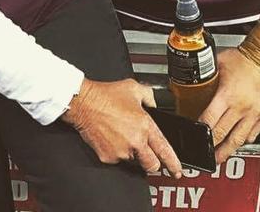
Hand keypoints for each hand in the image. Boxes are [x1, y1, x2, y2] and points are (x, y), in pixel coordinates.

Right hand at [62, 78, 181, 177]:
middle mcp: (135, 141)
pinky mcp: (108, 157)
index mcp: (144, 125)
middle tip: (149, 156)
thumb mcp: (133, 88)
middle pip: (152, 165)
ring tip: (122, 135)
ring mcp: (121, 151)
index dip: (173, 163)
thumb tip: (154, 105)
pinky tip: (112, 138)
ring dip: (132, 153)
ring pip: (133, 162)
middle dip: (152, 162)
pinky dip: (117, 152)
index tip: (176, 171)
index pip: (164, 150)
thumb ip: (149, 97)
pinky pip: (117, 159)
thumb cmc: (106, 95)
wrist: (84, 103)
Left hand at [198, 47, 259, 162]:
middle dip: (211, 147)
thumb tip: (191, 76)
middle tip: (204, 154)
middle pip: (222, 134)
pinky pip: (253, 134)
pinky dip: (244, 140)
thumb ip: (206, 74)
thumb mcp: (218, 63)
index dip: (200, 131)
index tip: (194, 136)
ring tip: (219, 157)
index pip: (209, 120)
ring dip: (227, 150)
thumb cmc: (243, 58)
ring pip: (238, 139)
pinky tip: (238, 142)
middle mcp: (240, 107)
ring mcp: (253, 113)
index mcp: (226, 95)